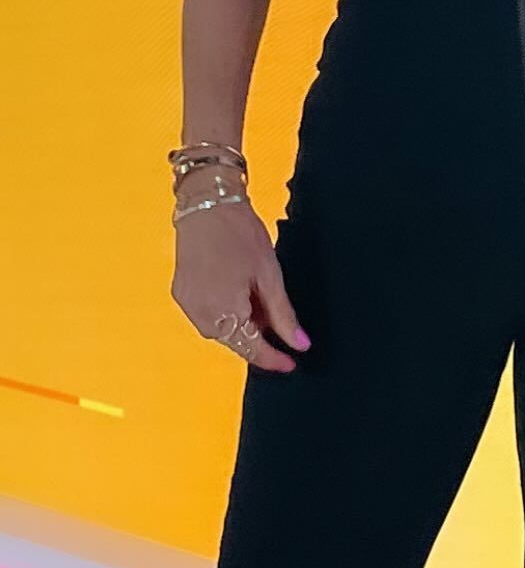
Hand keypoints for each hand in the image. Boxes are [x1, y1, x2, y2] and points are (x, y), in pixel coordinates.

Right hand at [172, 188, 310, 373]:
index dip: (273, 359)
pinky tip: (239, 294)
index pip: (251, 350)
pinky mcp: (181, 294)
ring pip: (220, 330)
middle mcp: (201, 316)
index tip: (292, 364)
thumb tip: (300, 345)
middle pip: (234, 341)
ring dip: (241, 324)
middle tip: (280, 322)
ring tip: (259, 300)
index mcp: (224, 312)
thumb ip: (283, 315)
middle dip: (258, 338)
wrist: (207, 204)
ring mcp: (187, 306)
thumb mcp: (269, 275)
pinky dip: (225, 312)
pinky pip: (207, 316)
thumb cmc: (241, 234)